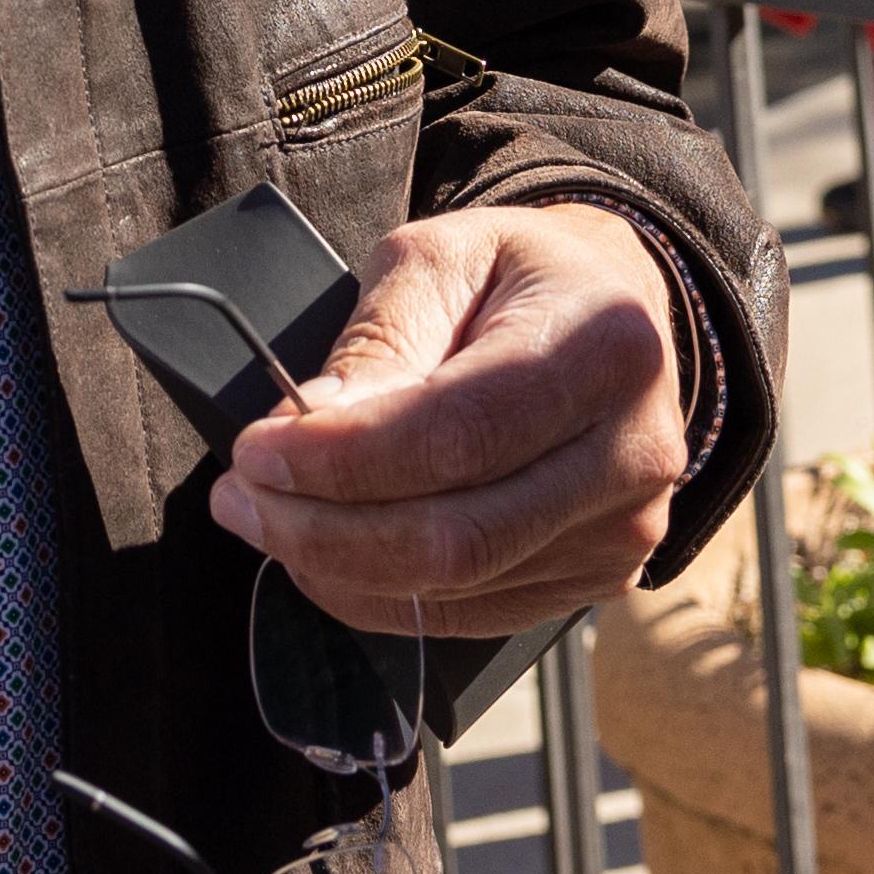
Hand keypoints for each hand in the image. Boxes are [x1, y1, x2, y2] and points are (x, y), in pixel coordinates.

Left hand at [209, 202, 694, 641]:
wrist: (611, 316)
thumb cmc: (515, 277)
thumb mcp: (439, 258)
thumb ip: (378, 339)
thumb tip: (309, 426)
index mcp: (605, 349)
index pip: (456, 434)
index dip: (341, 458)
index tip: (253, 451)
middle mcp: (633, 455)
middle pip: (455, 536)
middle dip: (321, 529)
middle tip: (240, 499)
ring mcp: (622, 532)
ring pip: (453, 589)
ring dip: (335, 566)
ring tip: (269, 517)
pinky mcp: (596, 580)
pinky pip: (466, 615)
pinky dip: (377, 593)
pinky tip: (329, 551)